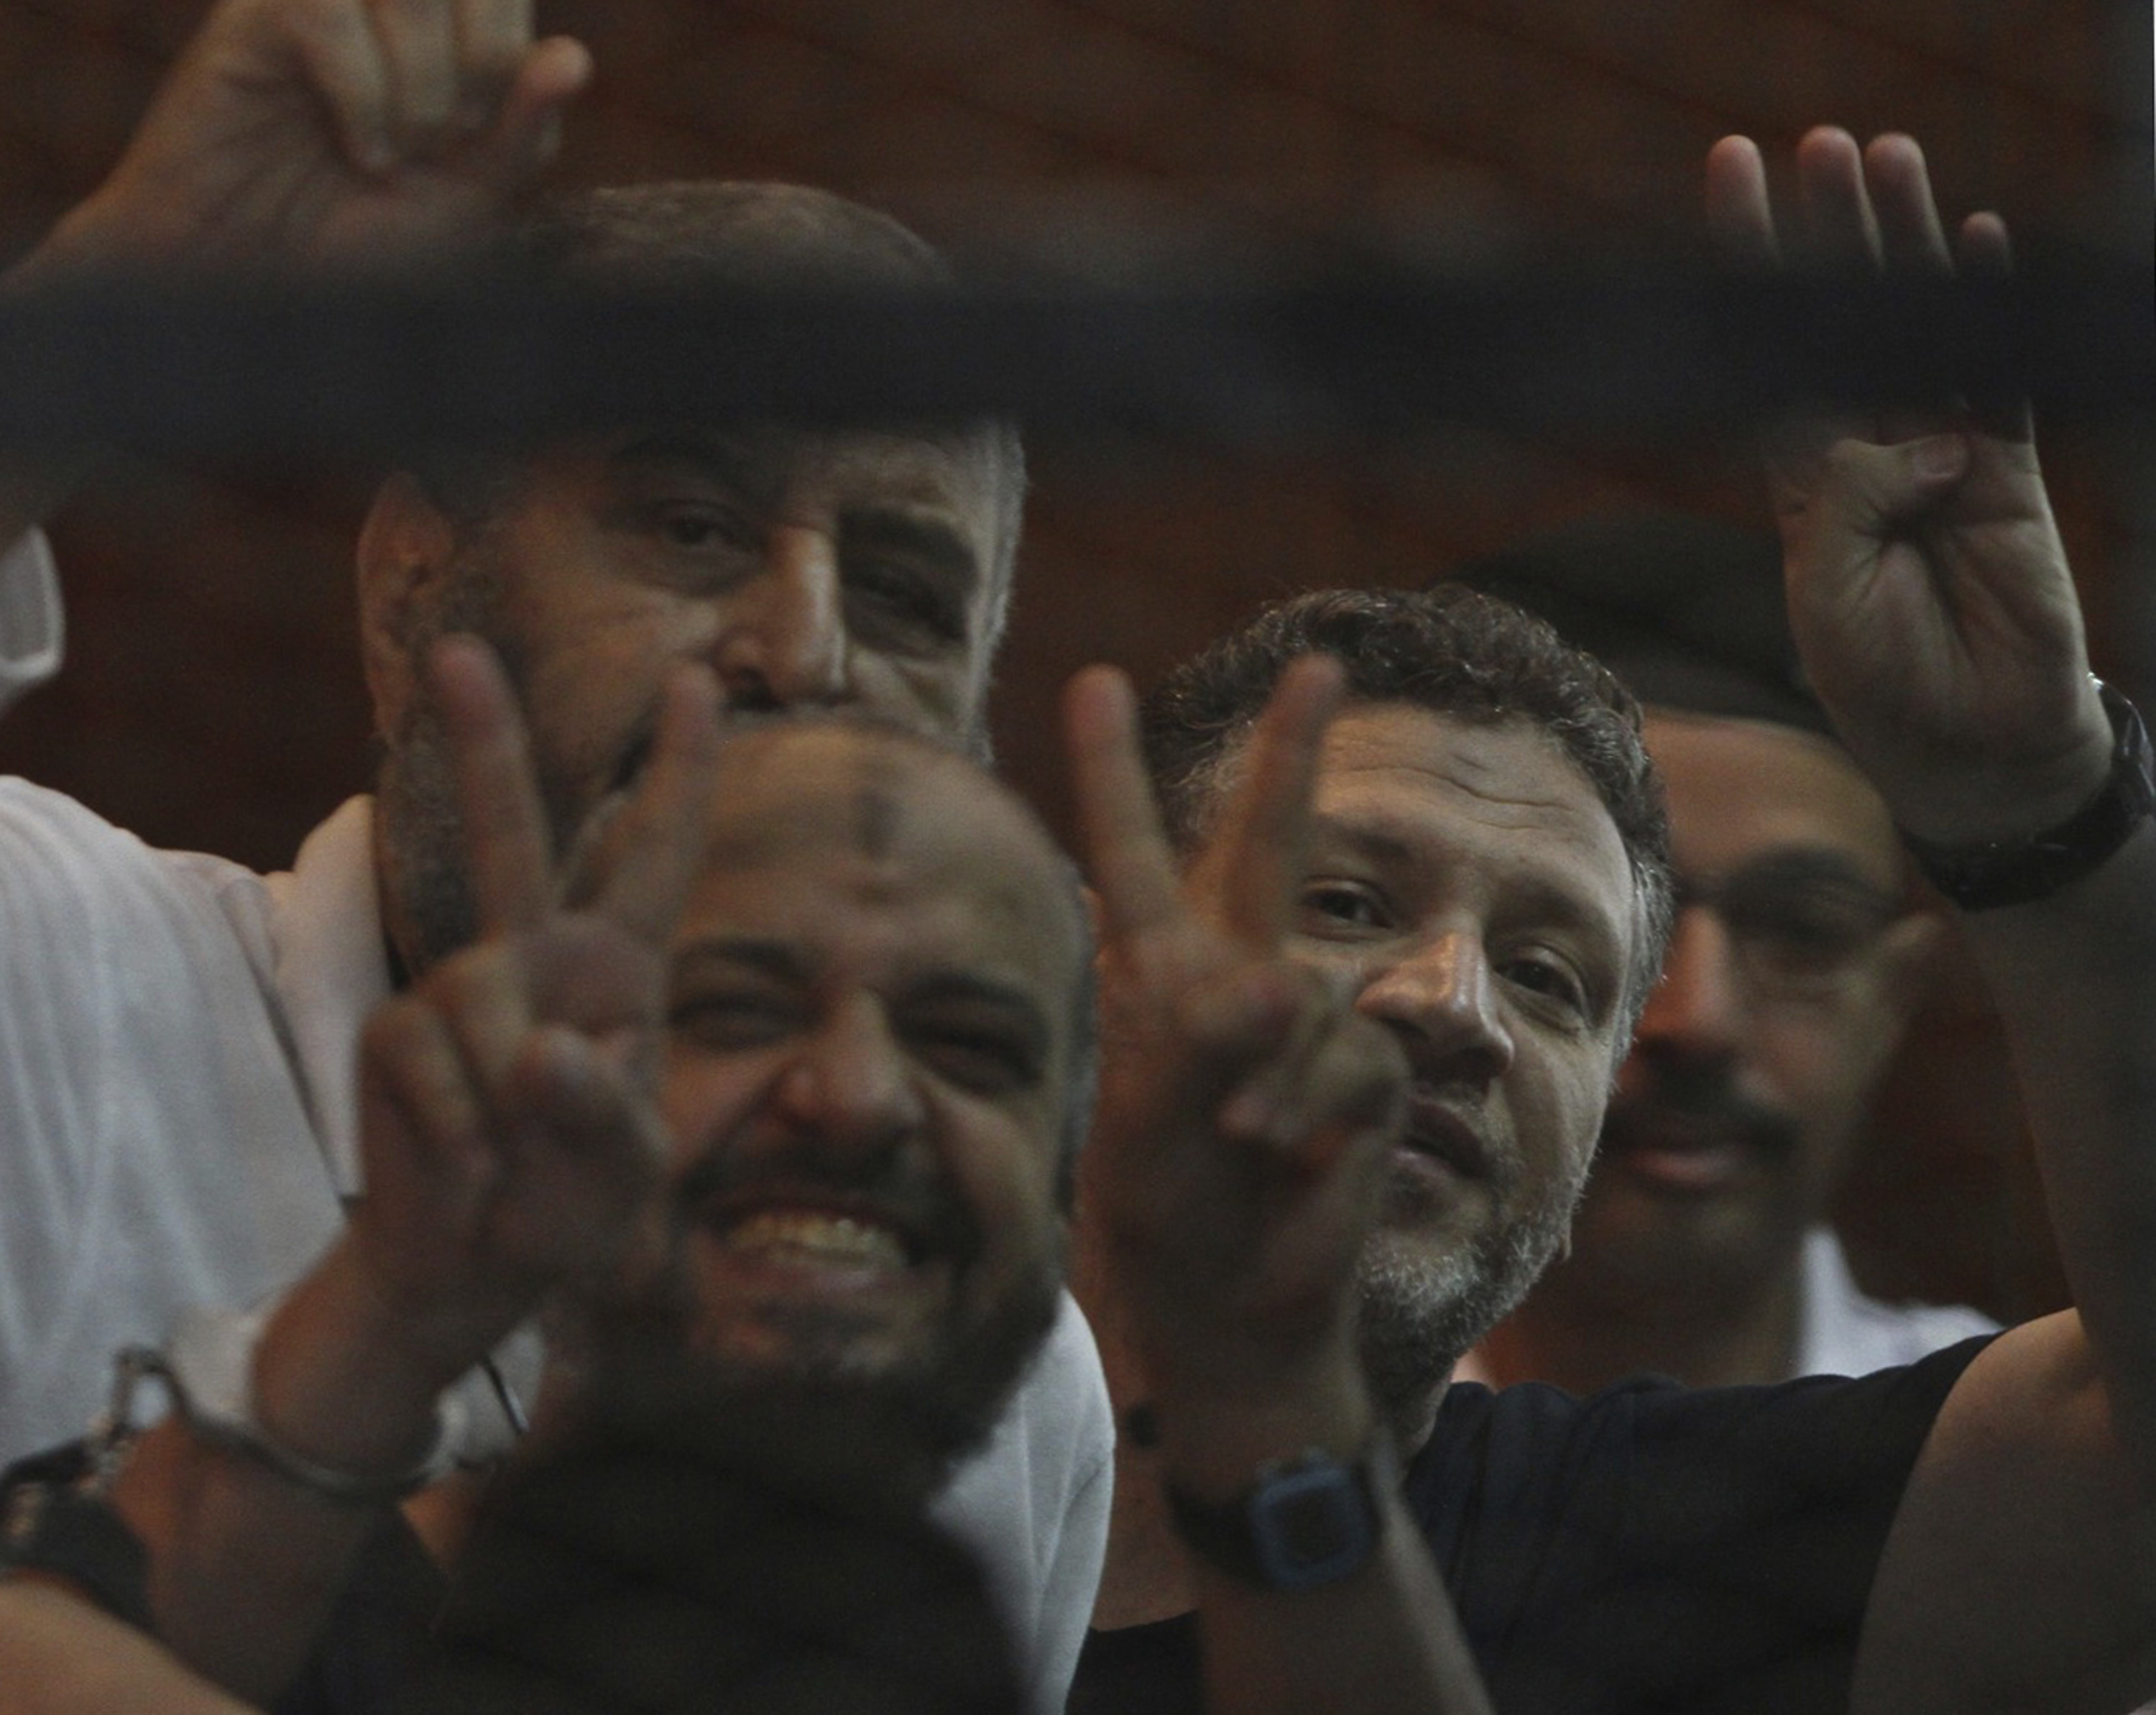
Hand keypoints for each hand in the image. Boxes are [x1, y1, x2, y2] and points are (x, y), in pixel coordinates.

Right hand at [32, 0, 588, 273]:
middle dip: (478, 64)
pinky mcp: (249, 20)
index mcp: (438, 23)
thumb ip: (525, 128)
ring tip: (395, 153)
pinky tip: (361, 148)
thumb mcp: (470, 196)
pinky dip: (362, 91)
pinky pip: (322, 10)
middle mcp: (378, 0)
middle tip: (444, 139)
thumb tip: (574, 57)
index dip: (508, 56)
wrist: (264, 283)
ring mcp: (313, 0)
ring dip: (423, 81)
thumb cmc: (361, 238)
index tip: (477, 135)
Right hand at [346, 636, 719, 1389]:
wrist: (473, 1266)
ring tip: (513, 1154)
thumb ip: (602, 1115)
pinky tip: (467, 1165)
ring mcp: (463, 987)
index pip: (656, 856)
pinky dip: (460, 1132)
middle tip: (458, 651)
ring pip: (487, 1005)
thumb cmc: (570, 1204)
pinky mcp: (398, 1029)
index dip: (680, 773)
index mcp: (620, 969)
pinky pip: (434, 1061)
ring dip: (507, 1106)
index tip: (700, 680)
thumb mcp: (628, 1173)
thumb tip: (539, 1052)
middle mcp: (538, 956)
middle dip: (483, 743)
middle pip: (514, 834)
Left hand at [1064, 659, 1406, 1414]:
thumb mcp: (1145, 1128)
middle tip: (1322, 661)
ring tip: (1235, 1144)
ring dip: (1266, 1076)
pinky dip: (1309, 1105)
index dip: (1112, 772)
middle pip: (1266, 847)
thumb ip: (1199, 1044)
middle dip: (1293, 757)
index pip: (1133, 856)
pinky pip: (1349, 1054)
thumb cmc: (1167, 1211)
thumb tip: (1277, 978)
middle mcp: (1236, 975)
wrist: (1235, 1306)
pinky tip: (1285, 1152)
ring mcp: (1304, 1021)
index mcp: (1158, 973)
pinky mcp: (1362, 1071)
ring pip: (1303, 994)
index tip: (1096, 681)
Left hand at [1706, 128, 2111, 842]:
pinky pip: (1997, 379)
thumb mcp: (1828, 601)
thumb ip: (1849, 511)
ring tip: (1884, 156)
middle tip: (1813, 145)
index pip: (1767, 365)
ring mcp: (1942, 457)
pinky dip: (1985, 315)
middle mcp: (1869, 456)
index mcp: (1804, 489)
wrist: (1969, 743)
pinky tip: (1974, 244)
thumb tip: (1915, 437)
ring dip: (1903, 243)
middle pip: (1842, 322)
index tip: (1728, 195)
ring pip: (1919, 328)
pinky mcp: (2011, 474)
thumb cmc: (1882, 681)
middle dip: (1828, 235)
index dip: (1747, 286)